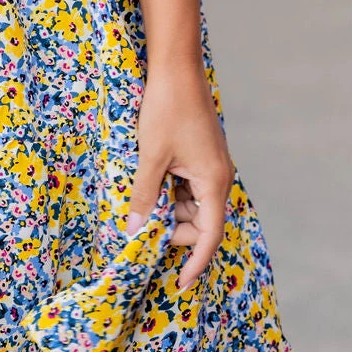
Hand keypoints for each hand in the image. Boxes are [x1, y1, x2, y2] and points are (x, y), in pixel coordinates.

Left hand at [125, 63, 234, 289]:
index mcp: (214, 182)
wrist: (176, 68)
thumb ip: (144, 196)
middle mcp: (217, 177)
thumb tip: (134, 230)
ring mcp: (209, 165)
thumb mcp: (151, 156)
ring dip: (168, 208)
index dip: (195, 262)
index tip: (180, 284)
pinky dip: (169, 191)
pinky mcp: (199, 155)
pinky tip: (148, 184)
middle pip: (199, 220)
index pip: (209, 235)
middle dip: (173, 229)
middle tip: (140, 229)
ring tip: (141, 202)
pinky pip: (186, 185)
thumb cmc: (166, 109)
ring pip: (190, 203)